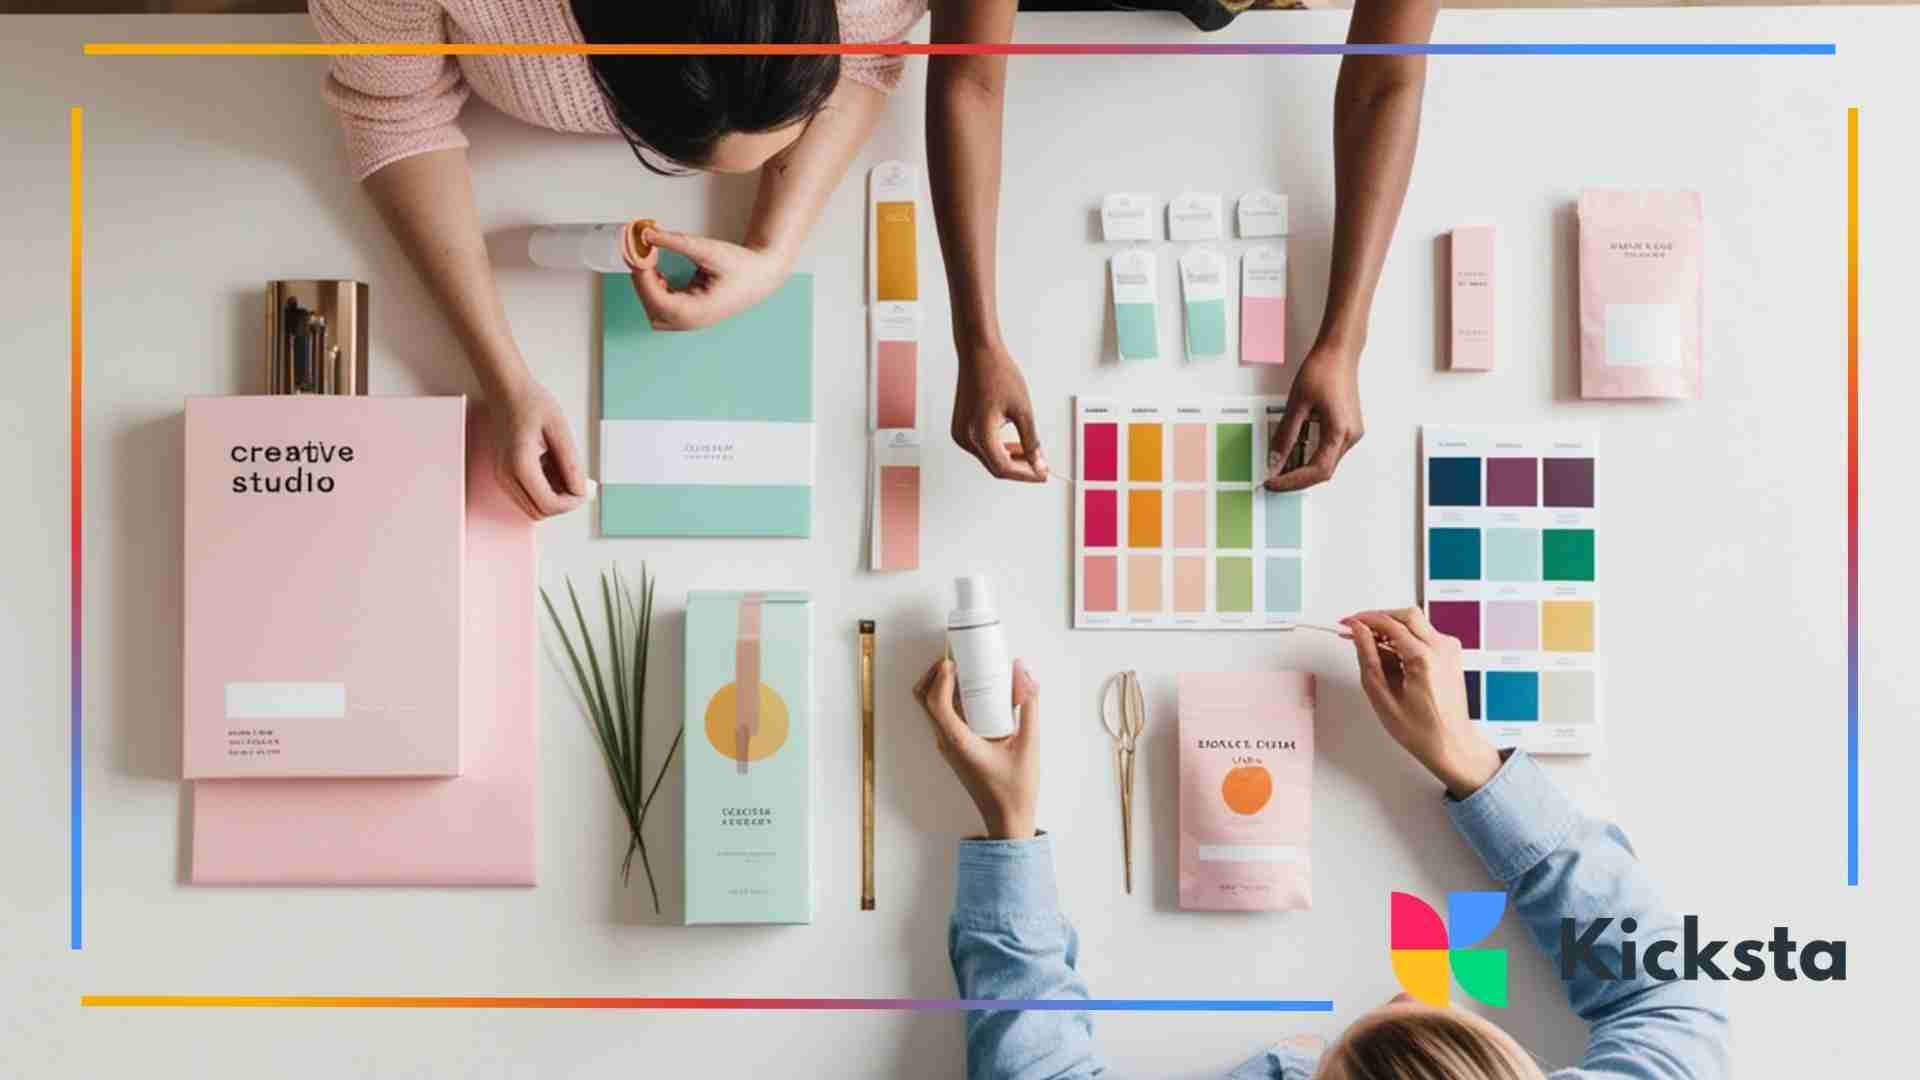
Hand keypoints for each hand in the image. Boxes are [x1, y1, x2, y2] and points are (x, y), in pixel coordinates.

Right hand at [495, 378, 587, 519]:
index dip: (571, 502)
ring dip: (553, 497)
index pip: (548, 505)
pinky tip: (551, 466)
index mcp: (520, 464)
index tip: (584, 487)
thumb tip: (581, 490)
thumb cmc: (532, 404)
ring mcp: (502, 477)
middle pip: (540, 512)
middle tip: (576, 478)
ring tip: (561, 467)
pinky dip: (544, 489)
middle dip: (563, 502)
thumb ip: (571, 462)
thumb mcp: (559, 429)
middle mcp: (506, 476)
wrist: (506, 392)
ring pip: (533, 508)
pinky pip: (527, 496)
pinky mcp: (504, 475)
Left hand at [628, 227, 789, 330]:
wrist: (762, 275)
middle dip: (642, 281)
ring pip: (654, 311)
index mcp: (697, 311)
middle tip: (641, 253)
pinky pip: (663, 308)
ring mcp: (691, 321)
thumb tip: (647, 235)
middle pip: (652, 308)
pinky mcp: (690, 314)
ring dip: (647, 288)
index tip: (639, 251)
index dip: (642, 275)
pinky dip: (655, 291)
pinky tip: (659, 273)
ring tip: (651, 263)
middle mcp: (692, 321)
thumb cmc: (741, 266)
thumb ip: (676, 242)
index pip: (656, 299)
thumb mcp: (708, 250)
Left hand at [913, 658, 1040, 839]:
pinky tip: (976, 692)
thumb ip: (1029, 704)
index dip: (940, 677)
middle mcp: (946, 743)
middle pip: (924, 700)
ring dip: (942, 684)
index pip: (935, 703)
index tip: (954, 661)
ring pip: (932, 707)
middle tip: (957, 658)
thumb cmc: (1016, 789)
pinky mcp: (954, 747)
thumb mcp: (1029, 744)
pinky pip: (944, 716)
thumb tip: (1023, 671)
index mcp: (959, 743)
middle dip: (935, 674)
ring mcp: (948, 746)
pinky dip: (952, 698)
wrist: (1008, 820)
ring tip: (967, 670)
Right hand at [951, 341, 1047, 481]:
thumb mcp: (1022, 411)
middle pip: (995, 466)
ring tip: (1030, 454)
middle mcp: (965, 438)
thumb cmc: (997, 374)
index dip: (1026, 474)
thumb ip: (1031, 441)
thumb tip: (1039, 463)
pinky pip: (981, 447)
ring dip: (1009, 459)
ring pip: (988, 458)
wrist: (978, 354)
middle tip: (1040, 466)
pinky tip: (1013, 445)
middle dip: (1020, 469)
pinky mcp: (961, 428)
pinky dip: (998, 449)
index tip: (1042, 474)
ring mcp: (960, 434)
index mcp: (980, 434)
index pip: (1005, 468)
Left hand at [1266, 339, 1363, 492]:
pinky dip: (1310, 454)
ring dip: (1302, 467)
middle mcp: (1351, 436)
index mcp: (1341, 431)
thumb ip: (1286, 436)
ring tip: (1278, 466)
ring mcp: (1352, 432)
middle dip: (1296, 477)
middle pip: (1323, 471)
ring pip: (1326, 462)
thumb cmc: (1322, 370)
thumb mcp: (1296, 404)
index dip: (1293, 481)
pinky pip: (1328, 449)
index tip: (1272, 482)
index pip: (1317, 470)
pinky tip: (1293, 451)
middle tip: (1272, 479)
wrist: (1339, 351)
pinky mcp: (1347, 427)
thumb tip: (1274, 461)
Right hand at [1342, 608, 1501, 798]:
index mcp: (1424, 658)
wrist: (1452, 744)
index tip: (1347, 623)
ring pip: (1416, 623)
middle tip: (1356, 630)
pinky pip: (1424, 635)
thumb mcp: (1382, 695)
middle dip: (1378, 619)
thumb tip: (1358, 632)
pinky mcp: (1451, 654)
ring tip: (1371, 648)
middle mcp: (1442, 648)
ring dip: (1392, 629)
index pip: (1389, 623)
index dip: (1363, 620)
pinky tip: (1391, 656)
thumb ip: (1368, 657)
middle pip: (1406, 615)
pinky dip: (1405, 638)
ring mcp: (1450, 650)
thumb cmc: (1421, 730)